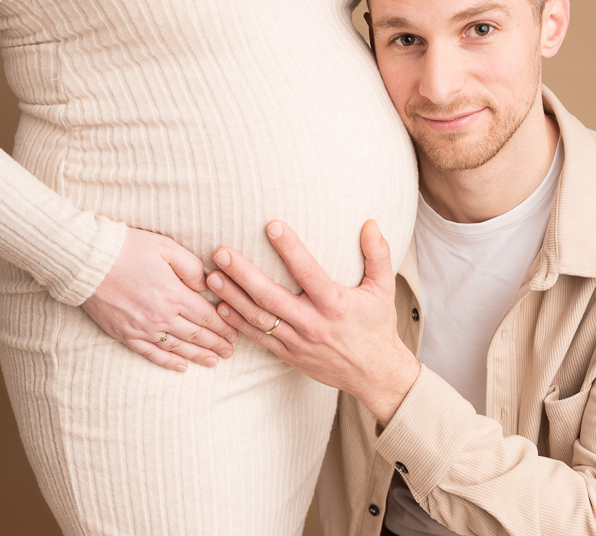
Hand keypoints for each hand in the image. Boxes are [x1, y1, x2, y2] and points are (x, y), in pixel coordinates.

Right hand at [81, 227, 237, 371]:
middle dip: (216, 344)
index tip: (236, 333)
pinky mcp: (125, 334)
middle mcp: (160, 316)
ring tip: (214, 361)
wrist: (87, 261)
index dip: (223, 326)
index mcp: (173, 294)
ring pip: (178, 347)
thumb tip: (206, 284)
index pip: (206, 315)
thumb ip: (190, 266)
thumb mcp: (165, 247)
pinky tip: (182, 367)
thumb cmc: (128, 248)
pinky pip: (152, 353)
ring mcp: (142, 328)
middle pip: (196, 334)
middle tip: (231, 352)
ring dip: (198, 355)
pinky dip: (169, 361)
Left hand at [207, 220, 419, 425]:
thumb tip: (370, 222)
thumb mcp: (384, 289)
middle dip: (243, 274)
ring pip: (259, 319)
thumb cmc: (377, 326)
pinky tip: (221, 307)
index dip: (290, 248)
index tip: (271, 225)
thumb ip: (378, 254)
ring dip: (233, 297)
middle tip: (221, 253)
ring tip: (212, 277)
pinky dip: (238, 323)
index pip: (308, 272)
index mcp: (335, 304)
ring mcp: (298, 342)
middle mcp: (313, 324)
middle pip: (271, 297)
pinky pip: (258, 338)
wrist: (374, 374)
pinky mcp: (288, 355)